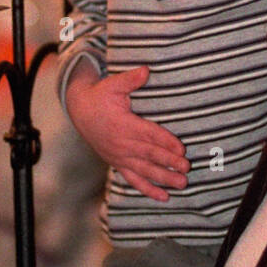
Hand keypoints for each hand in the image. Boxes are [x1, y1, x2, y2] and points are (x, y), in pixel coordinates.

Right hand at [65, 61, 189, 200]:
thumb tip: (145, 70)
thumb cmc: (100, 96)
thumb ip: (130, 79)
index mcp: (122, 124)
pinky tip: (164, 197)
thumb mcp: (112, 84)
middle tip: (187, 168)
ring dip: (163, 178)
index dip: (165, 141)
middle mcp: (121, 144)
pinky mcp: (118, 163)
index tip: (181, 148)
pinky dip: (148, 189)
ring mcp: (119, 156)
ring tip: (181, 184)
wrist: (80, 112)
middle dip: (169, 162)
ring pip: (144, 170)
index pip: (148, 134)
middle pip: (149, 155)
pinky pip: (134, 179)